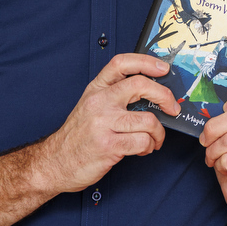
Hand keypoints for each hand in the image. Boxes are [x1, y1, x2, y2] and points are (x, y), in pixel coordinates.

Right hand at [36, 53, 178, 194]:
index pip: (122, 63)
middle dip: (165, 96)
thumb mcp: (90, 106)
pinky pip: (143, 141)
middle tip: (172, 108)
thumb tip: (152, 92)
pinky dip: (149, 147)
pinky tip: (143, 149)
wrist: (54, 163)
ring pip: (148, 120)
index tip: (164, 68)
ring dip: (158, 133)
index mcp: (96, 89)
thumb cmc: (77, 137)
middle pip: (141, 85)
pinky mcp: (109, 145)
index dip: (146, 61)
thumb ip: (114, 95)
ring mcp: (103, 123)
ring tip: (154, 139)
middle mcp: (100, 102)